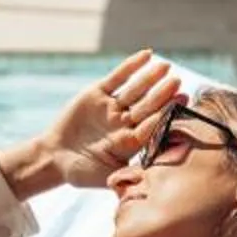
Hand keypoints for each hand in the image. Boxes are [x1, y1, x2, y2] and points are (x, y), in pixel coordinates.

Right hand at [3, 51, 181, 196]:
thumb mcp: (105, 176)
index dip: (166, 115)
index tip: (182, 104)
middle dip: (162, 94)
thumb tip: (150, 181)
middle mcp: (125, 123)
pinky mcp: (98, 94)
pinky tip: (146, 55)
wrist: (54, 158)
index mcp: (131, 142)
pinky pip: (117, 78)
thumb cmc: (81, 172)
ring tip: (165, 66)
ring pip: (135, 90)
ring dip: (150, 78)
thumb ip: (126, 175)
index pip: (152, 126)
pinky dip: (130, 67)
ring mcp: (112, 107)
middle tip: (177, 81)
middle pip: (147, 105)